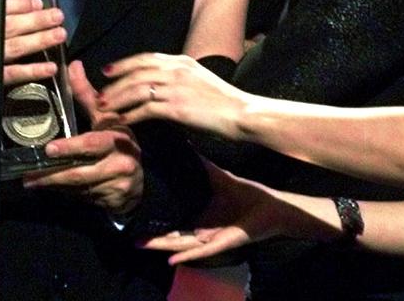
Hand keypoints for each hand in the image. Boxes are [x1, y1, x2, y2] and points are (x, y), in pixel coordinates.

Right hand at [0, 0, 64, 123]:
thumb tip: (24, 11)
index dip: (20, 4)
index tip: (39, 3)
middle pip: (8, 25)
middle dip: (37, 20)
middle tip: (58, 16)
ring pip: (14, 47)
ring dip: (40, 40)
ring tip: (60, 35)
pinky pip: (14, 73)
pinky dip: (34, 70)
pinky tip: (50, 67)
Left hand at [23, 61, 143, 215]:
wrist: (138, 183)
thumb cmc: (120, 145)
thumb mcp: (108, 119)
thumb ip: (88, 96)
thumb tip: (74, 66)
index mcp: (118, 140)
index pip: (92, 144)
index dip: (71, 147)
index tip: (49, 149)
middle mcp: (120, 163)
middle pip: (81, 172)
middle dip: (53, 175)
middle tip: (29, 175)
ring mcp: (116, 186)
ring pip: (78, 187)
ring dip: (54, 185)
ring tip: (31, 181)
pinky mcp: (111, 202)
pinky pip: (82, 197)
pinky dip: (65, 193)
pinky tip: (49, 189)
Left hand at [98, 52, 247, 138]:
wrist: (242, 113)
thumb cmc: (224, 102)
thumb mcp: (200, 80)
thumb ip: (180, 78)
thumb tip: (162, 85)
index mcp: (182, 61)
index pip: (146, 58)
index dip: (124, 63)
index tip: (108, 70)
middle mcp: (176, 70)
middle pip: (136, 72)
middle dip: (115, 83)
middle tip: (99, 93)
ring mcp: (175, 88)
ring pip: (136, 90)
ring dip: (117, 99)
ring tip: (104, 108)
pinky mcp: (176, 107)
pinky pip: (145, 109)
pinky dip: (131, 115)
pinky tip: (122, 122)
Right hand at [141, 161, 282, 263]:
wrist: (272, 208)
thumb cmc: (248, 195)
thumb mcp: (220, 178)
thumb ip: (202, 164)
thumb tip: (186, 144)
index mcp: (201, 217)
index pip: (175, 221)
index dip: (157, 221)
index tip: (136, 216)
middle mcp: (203, 230)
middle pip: (173, 237)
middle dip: (153, 238)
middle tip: (131, 237)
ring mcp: (211, 239)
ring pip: (182, 246)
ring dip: (162, 247)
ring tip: (142, 245)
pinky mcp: (222, 244)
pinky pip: (202, 252)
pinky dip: (188, 255)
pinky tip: (172, 259)